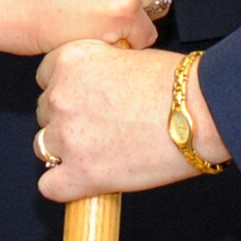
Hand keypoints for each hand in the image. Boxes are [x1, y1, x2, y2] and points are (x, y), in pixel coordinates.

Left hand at [33, 40, 229, 200]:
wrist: (198, 113)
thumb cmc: (175, 83)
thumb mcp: (126, 54)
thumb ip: (98, 67)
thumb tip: (93, 84)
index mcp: (70, 60)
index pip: (45, 77)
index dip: (67, 89)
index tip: (84, 98)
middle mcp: (61, 96)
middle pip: (44, 112)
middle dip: (67, 119)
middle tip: (98, 125)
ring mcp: (68, 137)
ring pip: (43, 148)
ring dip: (64, 150)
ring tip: (96, 151)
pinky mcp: (81, 174)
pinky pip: (50, 186)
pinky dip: (64, 185)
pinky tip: (85, 179)